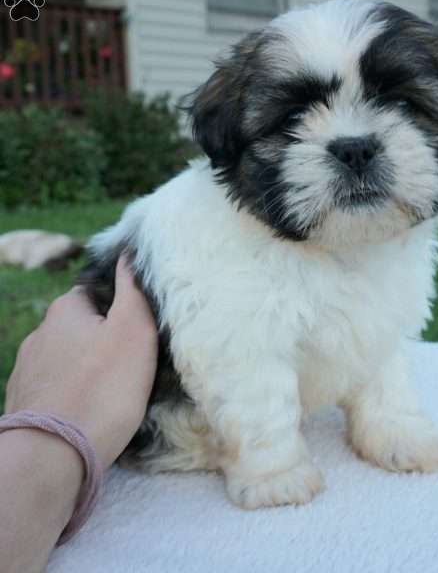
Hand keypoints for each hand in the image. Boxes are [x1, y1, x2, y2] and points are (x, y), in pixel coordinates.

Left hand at [5, 255, 157, 469]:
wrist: (54, 454)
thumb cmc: (104, 387)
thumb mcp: (134, 329)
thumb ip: (132, 289)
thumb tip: (127, 255)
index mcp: (66, 310)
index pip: (96, 290)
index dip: (120, 303)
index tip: (140, 324)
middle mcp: (40, 333)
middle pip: (80, 324)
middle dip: (102, 336)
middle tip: (132, 358)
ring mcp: (27, 369)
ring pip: (67, 356)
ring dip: (86, 364)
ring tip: (111, 386)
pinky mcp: (25, 400)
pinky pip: (57, 384)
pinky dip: (73, 388)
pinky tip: (88, 405)